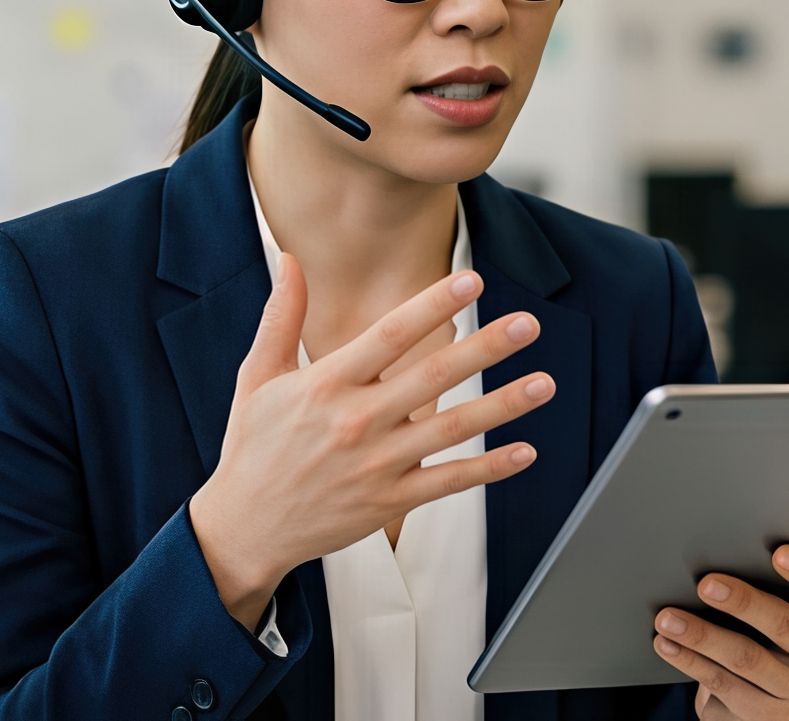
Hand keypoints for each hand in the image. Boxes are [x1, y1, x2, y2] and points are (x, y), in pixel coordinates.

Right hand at [188, 256, 554, 627]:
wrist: (245, 528)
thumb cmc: (253, 448)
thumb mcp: (258, 377)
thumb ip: (281, 318)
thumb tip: (291, 261)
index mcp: (327, 384)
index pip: (390, 335)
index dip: (433, 305)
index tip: (471, 281)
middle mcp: (357, 421)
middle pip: (433, 376)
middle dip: (486, 348)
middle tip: (528, 324)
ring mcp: (378, 464)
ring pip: (452, 429)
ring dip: (502, 405)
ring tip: (543, 384)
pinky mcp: (390, 502)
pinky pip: (449, 482)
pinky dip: (490, 469)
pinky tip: (526, 452)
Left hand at [652, 546, 788, 719]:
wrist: (776, 696)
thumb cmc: (776, 634)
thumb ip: (775, 590)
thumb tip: (721, 557)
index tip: (778, 553)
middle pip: (785, 626)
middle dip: (743, 602)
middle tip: (705, 584)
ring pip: (748, 660)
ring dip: (702, 636)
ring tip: (668, 618)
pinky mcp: (772, 718)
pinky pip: (725, 686)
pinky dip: (691, 662)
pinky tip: (668, 645)